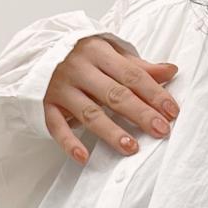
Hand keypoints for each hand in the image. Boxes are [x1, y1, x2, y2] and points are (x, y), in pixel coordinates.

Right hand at [43, 37, 179, 163]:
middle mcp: (79, 69)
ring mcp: (61, 88)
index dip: (153, 93)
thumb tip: (171, 71)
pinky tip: (83, 157)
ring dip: (111, 131)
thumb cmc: (79, 54)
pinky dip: (69, 143)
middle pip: (114, 94)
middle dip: (140, 113)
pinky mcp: (45, 105)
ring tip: (131, 148)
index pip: (131, 75)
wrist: (35, 50)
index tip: (172, 111)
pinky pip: (57, 127)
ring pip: (90, 112)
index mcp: (98, 53)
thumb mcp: (108, 53)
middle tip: (161, 130)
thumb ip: (137, 65)